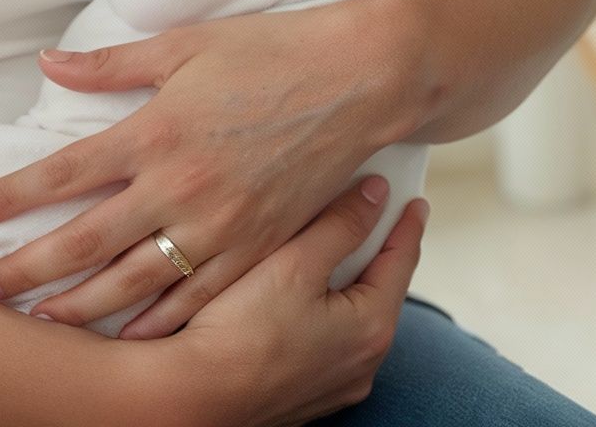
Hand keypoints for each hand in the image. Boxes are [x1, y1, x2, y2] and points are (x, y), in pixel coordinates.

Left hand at [0, 0, 405, 335]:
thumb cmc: (278, 49)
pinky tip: (125, 335)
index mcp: (157, 130)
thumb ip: (115, 62)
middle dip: (26, 270)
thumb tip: (50, 63)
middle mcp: (178, 185)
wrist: (363, 76)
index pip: (64, 173)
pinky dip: (154, 322)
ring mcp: (218, 223)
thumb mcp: (191, 42)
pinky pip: (193, 297)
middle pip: (83, 243)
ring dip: (76, 305)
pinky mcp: (255, 245)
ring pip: (130, 283)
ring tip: (37, 321)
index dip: (11, 196)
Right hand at [156, 178, 425, 426]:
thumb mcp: (297, 262)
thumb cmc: (238, 333)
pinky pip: (324, 343)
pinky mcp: (301, 398)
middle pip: (377, 291)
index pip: (400, 262)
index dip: (406, 226)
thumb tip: (376, 195)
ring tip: (332, 250)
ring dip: (343, 285)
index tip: (414, 203)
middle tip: (372, 218)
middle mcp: (361, 367)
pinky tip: (297, 297)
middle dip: (373, 253)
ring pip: (350, 319)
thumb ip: (342, 224)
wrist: (181, 401)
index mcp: (371, 330)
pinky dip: (320, 314)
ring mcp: (331, 387)